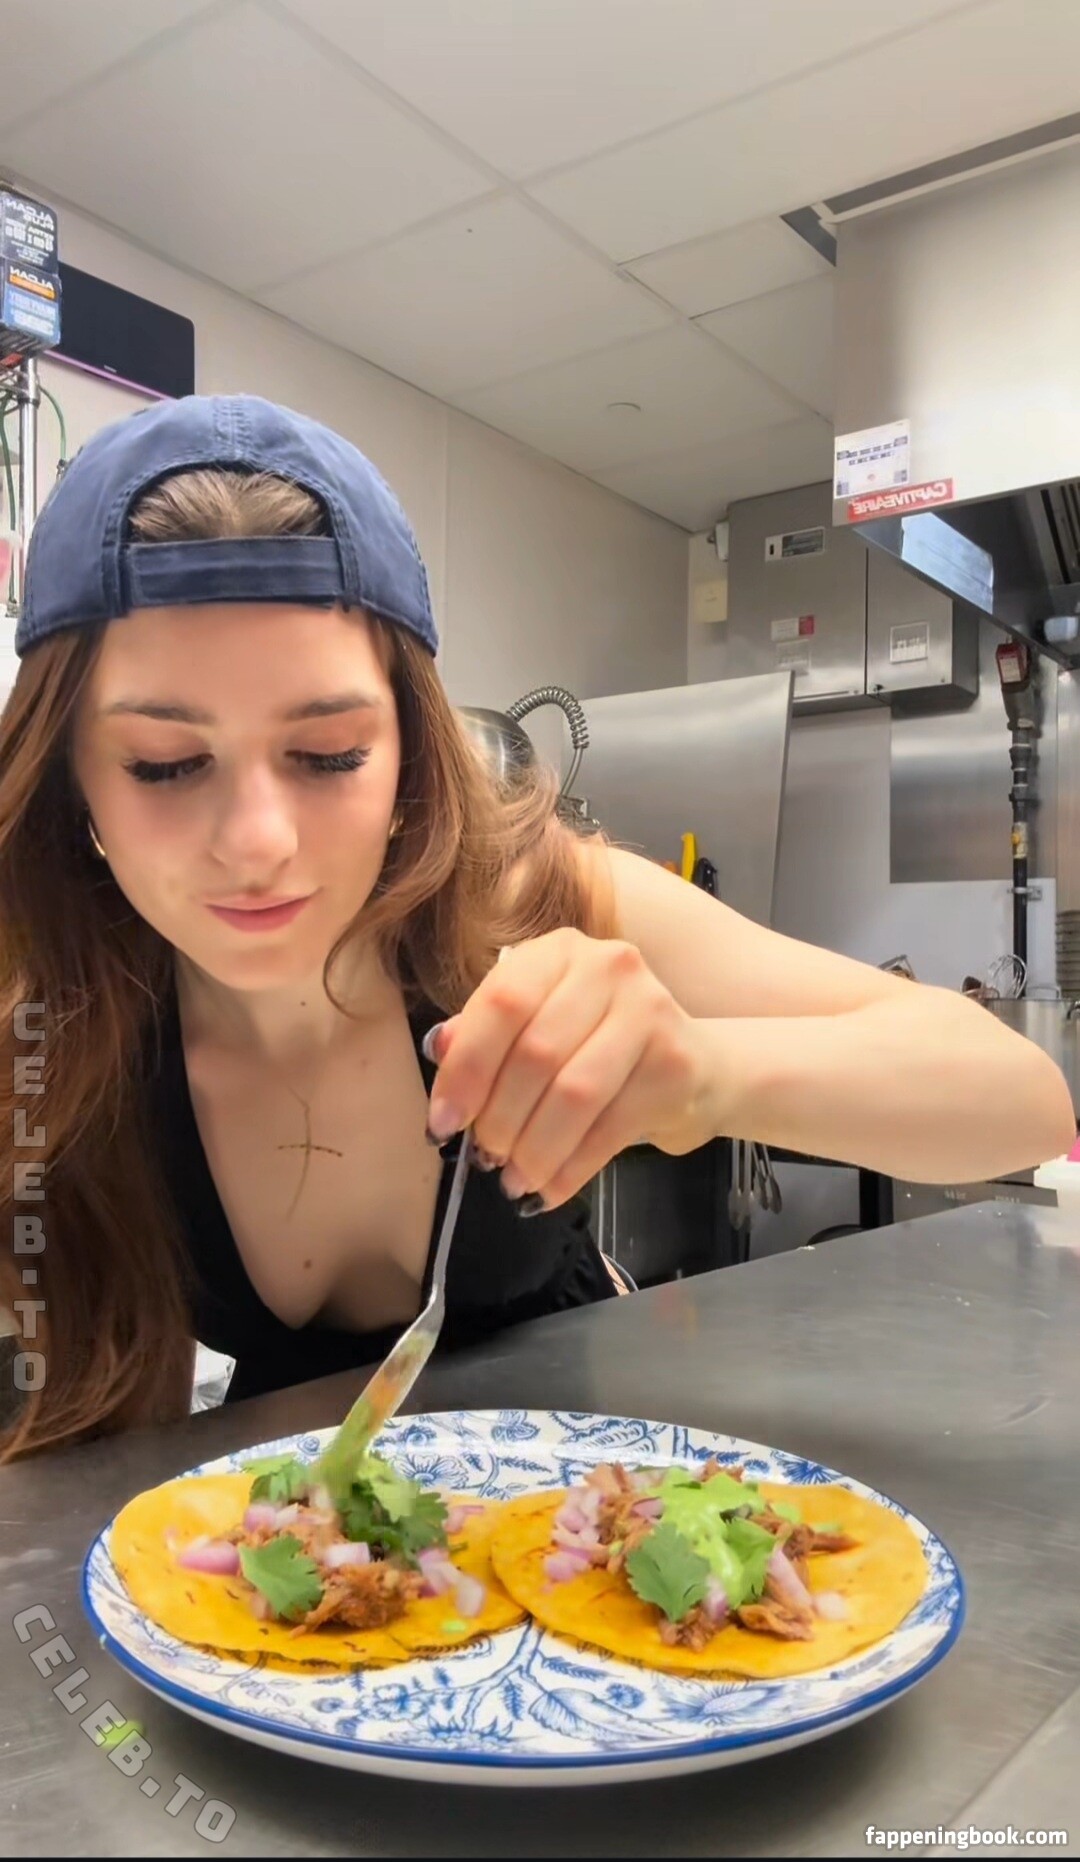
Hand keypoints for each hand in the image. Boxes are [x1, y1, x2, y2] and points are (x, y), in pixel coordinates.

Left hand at [424, 928, 719, 1212]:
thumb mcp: (536, 1023)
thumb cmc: (595, 1043)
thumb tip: (439, 1049)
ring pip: (574, 1094)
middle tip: (484, 1156)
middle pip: (537, 1052)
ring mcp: (649, 1012)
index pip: (503, 1003)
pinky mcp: (676, 1065)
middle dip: (499, 1118)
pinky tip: (548, 1189)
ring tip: (514, 1179)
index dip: (467, 1068)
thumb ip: (486, 1032)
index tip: (442, 1122)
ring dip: (534, 1149)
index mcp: (560, 951)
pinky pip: (609, 1129)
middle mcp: (609, 967)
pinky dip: (569, 1169)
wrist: (691, 1064)